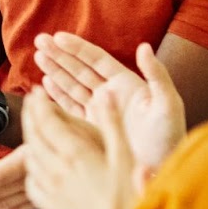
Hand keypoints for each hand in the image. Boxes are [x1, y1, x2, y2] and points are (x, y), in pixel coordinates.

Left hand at [22, 87, 138, 208]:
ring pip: (29, 157)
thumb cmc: (130, 201)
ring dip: (28, 138)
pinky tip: (37, 166)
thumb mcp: (126, 158)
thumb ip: (114, 125)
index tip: (36, 92)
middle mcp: (57, 170)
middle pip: (33, 136)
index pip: (47, 121)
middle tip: (30, 103)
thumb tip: (108, 95)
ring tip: (33, 128)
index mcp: (75, 154)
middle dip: (30, 116)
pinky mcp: (50, 207)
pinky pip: (32, 181)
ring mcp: (50, 189)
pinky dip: (31, 167)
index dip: (39, 104)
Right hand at [34, 33, 184, 175]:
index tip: (58, 37)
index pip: (96, 60)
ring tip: (38, 56)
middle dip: (59, 54)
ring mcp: (99, 110)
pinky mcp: (90, 128)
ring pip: (71, 85)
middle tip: (40, 40)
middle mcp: (110, 94)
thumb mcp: (168, 104)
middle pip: (79, 69)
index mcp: (126, 84)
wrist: (160, 171)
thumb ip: (157, 75)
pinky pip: (70, 107)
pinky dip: (57, 95)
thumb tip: (144, 46)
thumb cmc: (169, 138)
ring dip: (55, 71)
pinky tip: (45, 83)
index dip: (77, 48)